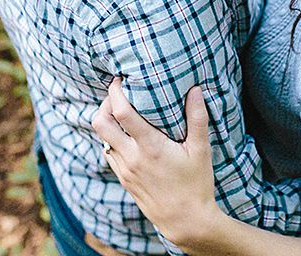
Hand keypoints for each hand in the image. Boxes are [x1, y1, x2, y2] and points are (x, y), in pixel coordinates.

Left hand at [92, 78, 220, 245]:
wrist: (184, 221)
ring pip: (101, 139)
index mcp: (150, 147)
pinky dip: (111, 139)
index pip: (121, 113)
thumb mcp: (201, 151)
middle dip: (104, 104)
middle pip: (100, 123)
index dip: (115, 92)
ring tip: (121, 111)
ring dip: (107, 122)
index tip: (121, 80)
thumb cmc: (196, 185)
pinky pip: (108, 153)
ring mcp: (125, 170)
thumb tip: (196, 90)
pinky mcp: (124, 179)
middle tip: (118, 94)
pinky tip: (126, 135)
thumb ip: (197, 118)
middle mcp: (131, 157)